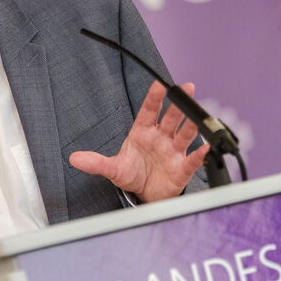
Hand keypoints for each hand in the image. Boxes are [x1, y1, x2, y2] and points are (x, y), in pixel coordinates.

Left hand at [70, 81, 208, 202]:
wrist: (145, 196)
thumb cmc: (132, 174)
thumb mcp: (113, 168)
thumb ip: (96, 162)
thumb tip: (74, 159)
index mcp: (143, 132)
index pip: (149, 110)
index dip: (154, 97)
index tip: (159, 84)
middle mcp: (161, 138)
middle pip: (171, 117)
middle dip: (179, 103)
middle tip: (187, 87)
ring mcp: (173, 151)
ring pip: (184, 134)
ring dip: (191, 124)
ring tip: (198, 115)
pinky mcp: (182, 168)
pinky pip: (193, 159)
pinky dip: (200, 154)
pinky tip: (207, 148)